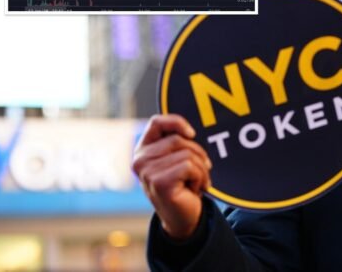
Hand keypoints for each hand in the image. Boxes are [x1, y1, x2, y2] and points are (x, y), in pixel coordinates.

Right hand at [132, 114, 211, 239]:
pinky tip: (195, 189)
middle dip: (198, 154)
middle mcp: (140, 160)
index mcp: (143, 150)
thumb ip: (178, 143)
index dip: (176, 122)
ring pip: (187, 154)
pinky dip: (200, 177)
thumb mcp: (178, 160)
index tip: (191, 134)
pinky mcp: (159, 182)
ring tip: (196, 182)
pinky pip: (189, 167)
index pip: (157, 122)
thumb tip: (189, 132)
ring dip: (201, 169)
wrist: (184, 218)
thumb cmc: (183, 185)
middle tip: (200, 172)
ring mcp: (147, 172)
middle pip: (179, 139)